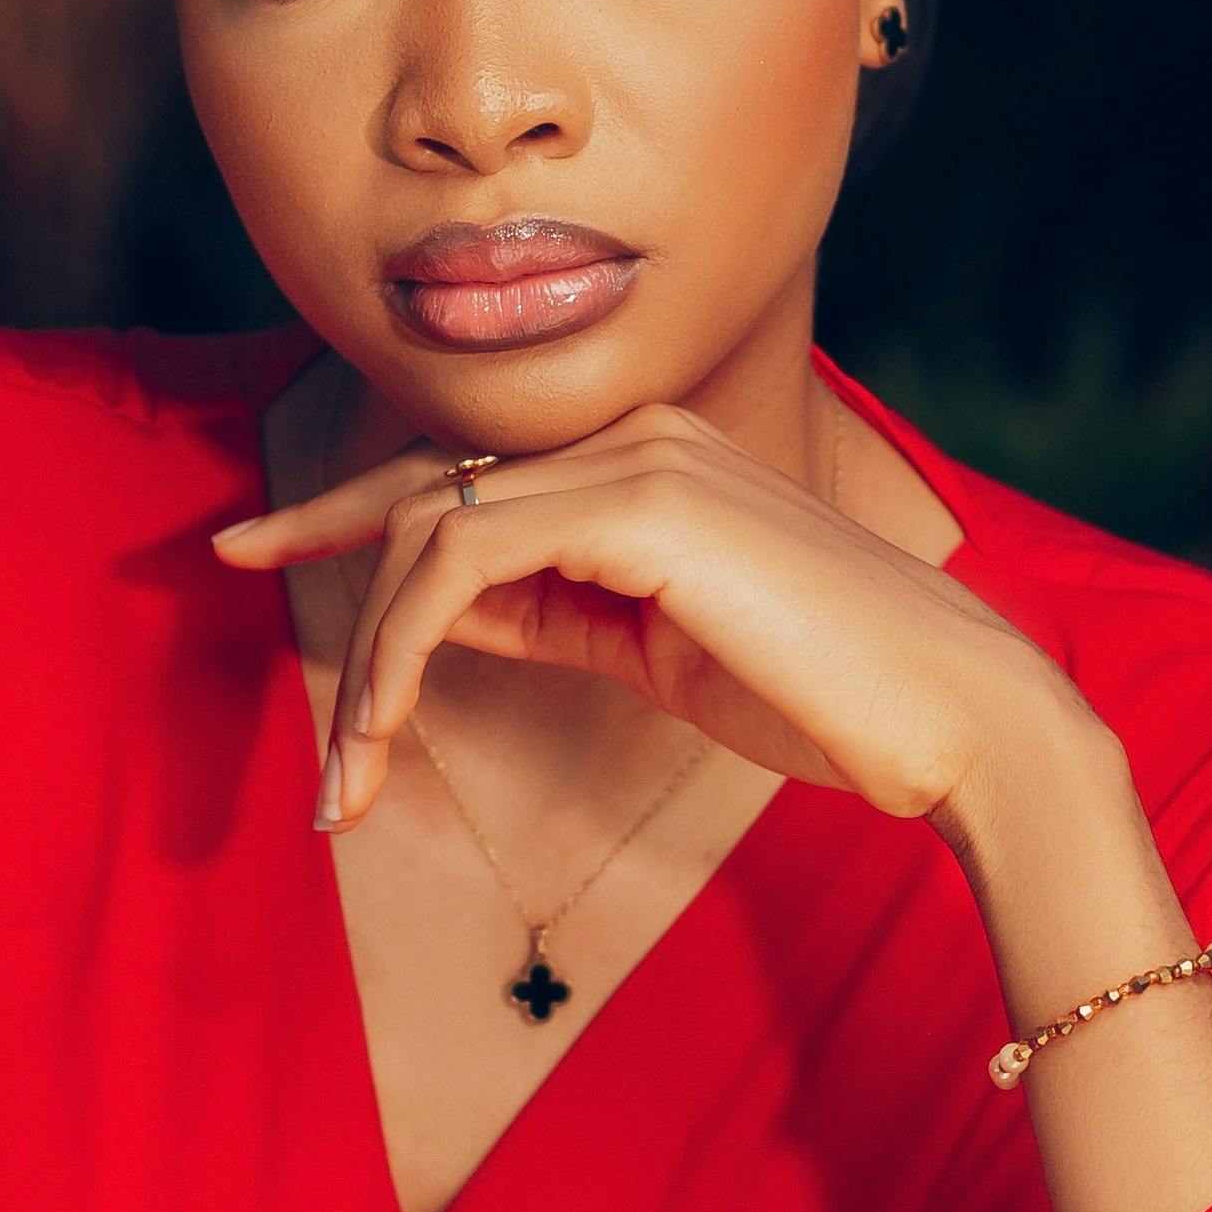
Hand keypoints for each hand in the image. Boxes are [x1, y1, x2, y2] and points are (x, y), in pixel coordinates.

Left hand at [212, 404, 1106, 835]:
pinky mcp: (640, 506)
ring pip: (431, 537)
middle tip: (274, 681)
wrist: (957, 718)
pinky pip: (464, 566)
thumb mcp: (656, 653)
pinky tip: (391, 728)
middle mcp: (636, 436)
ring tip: (352, 774)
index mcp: (649, 461)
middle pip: (425, 496)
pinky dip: (405, 651)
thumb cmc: (829, 697)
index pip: (465, 475)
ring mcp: (638, 460)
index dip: (345, 511)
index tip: (254, 547)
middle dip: (327, 583)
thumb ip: (555, 614)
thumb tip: (440, 617)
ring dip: (370, 663)